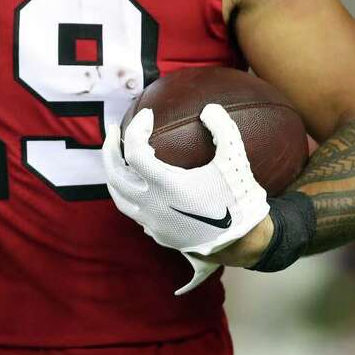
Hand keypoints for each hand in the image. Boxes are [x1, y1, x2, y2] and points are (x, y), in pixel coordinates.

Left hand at [102, 103, 269, 261]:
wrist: (244, 245)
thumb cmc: (239, 200)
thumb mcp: (236, 162)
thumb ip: (224, 130)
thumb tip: (209, 109)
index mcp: (166, 187)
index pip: (134, 152)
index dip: (136, 129)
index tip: (147, 114)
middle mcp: (153, 206)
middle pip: (115, 174)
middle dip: (109, 149)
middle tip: (114, 131)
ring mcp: (153, 223)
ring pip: (119, 197)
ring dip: (114, 174)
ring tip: (118, 157)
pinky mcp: (158, 235)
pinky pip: (134, 211)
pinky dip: (130, 193)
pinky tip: (140, 183)